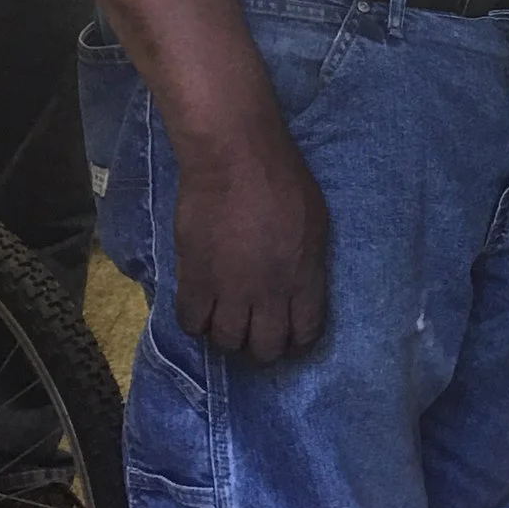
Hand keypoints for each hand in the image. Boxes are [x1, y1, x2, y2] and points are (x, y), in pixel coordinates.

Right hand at [172, 119, 328, 362]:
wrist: (234, 160)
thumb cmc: (282, 180)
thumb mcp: (317, 222)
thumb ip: (310, 262)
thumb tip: (302, 286)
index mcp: (305, 278)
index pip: (306, 333)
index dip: (298, 342)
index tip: (290, 338)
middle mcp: (269, 294)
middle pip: (266, 347)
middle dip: (263, 347)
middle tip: (255, 333)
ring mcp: (230, 290)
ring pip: (227, 342)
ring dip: (229, 338)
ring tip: (226, 323)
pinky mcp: (195, 280)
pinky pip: (192, 324)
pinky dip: (197, 325)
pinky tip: (201, 311)